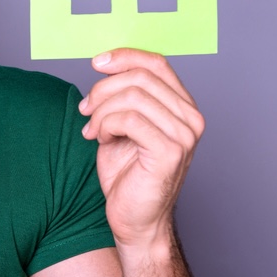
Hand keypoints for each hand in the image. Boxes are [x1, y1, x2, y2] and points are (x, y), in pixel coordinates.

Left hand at [79, 49, 204, 251]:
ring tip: (92, 129)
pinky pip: (129, 119)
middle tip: (85, 109)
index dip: (124, 56)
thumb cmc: (127, 174)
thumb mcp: (121, 124)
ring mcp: (184, 135)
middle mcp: (190, 118)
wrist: (134, 220)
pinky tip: (99, 139)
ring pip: (131, 96)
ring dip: (101, 110)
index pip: (156, 63)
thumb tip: (104, 63)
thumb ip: (122, 96)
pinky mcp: (171, 151)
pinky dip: (106, 125)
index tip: (96, 62)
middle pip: (139, 77)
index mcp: (182, 106)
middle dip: (103, 89)